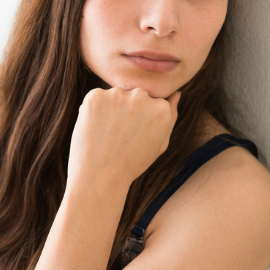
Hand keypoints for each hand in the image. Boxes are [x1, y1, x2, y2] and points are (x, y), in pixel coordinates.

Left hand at [66, 87, 180, 190]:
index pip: (152, 102)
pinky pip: (95, 98)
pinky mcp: (95, 96)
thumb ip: (171, 116)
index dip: (140, 120)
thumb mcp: (160, 143)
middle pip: (134, 95)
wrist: (100, 177)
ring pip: (114, 96)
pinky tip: (95, 130)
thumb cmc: (132, 163)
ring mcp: (117, 94)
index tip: (134, 136)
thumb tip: (176, 92)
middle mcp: (142, 96)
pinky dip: (93, 111)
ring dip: (109, 109)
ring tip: (106, 135)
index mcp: (162, 108)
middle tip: (119, 136)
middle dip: (126, 110)